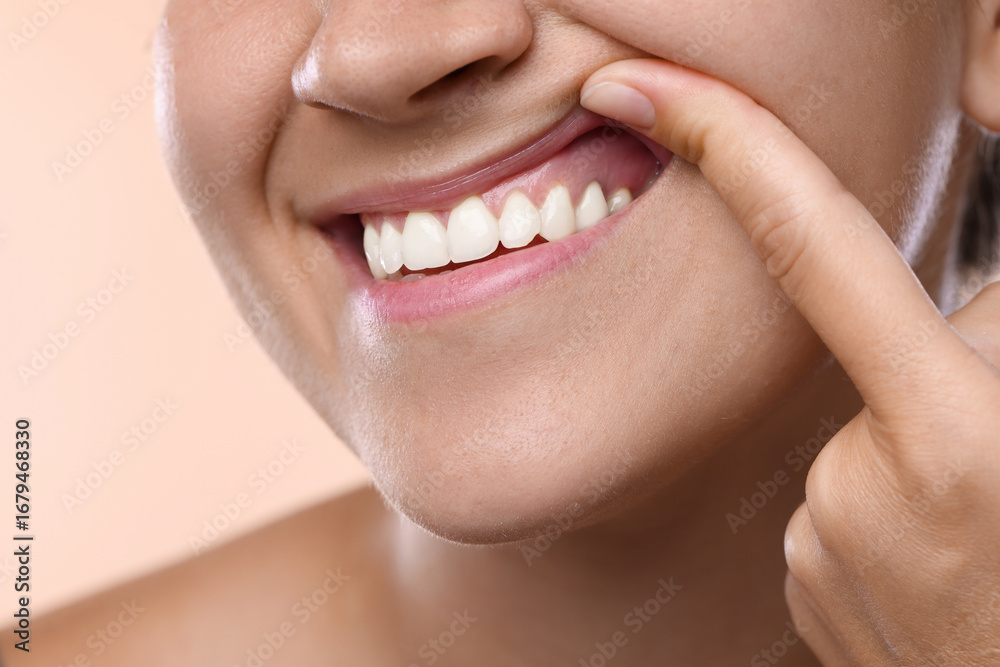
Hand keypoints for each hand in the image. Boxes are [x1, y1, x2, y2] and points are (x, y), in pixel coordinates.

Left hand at [581, 59, 999, 663]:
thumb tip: (957, 252)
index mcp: (961, 436)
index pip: (815, 243)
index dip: (723, 141)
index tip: (632, 86)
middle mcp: (867, 488)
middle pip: (884, 347)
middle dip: (956, 365)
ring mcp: (825, 544)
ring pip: (863, 429)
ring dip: (927, 448)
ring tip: (992, 533)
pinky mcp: (805, 585)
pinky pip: (839, 498)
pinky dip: (890, 506)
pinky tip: (944, 561)